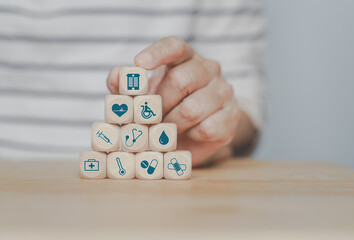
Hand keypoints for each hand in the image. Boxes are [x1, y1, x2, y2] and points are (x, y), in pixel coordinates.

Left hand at [107, 36, 240, 166]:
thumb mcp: (145, 97)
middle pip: (180, 80)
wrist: (197, 132)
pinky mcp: (232, 115)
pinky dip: (191, 136)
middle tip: (151, 119)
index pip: (174, 46)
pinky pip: (207, 128)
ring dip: (173, 124)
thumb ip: (127, 86)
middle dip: (160, 104)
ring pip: (193, 108)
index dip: (156, 53)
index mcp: (186, 58)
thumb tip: (118, 75)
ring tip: (167, 129)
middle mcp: (209, 68)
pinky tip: (189, 134)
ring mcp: (224, 90)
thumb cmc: (168, 108)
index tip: (139, 64)